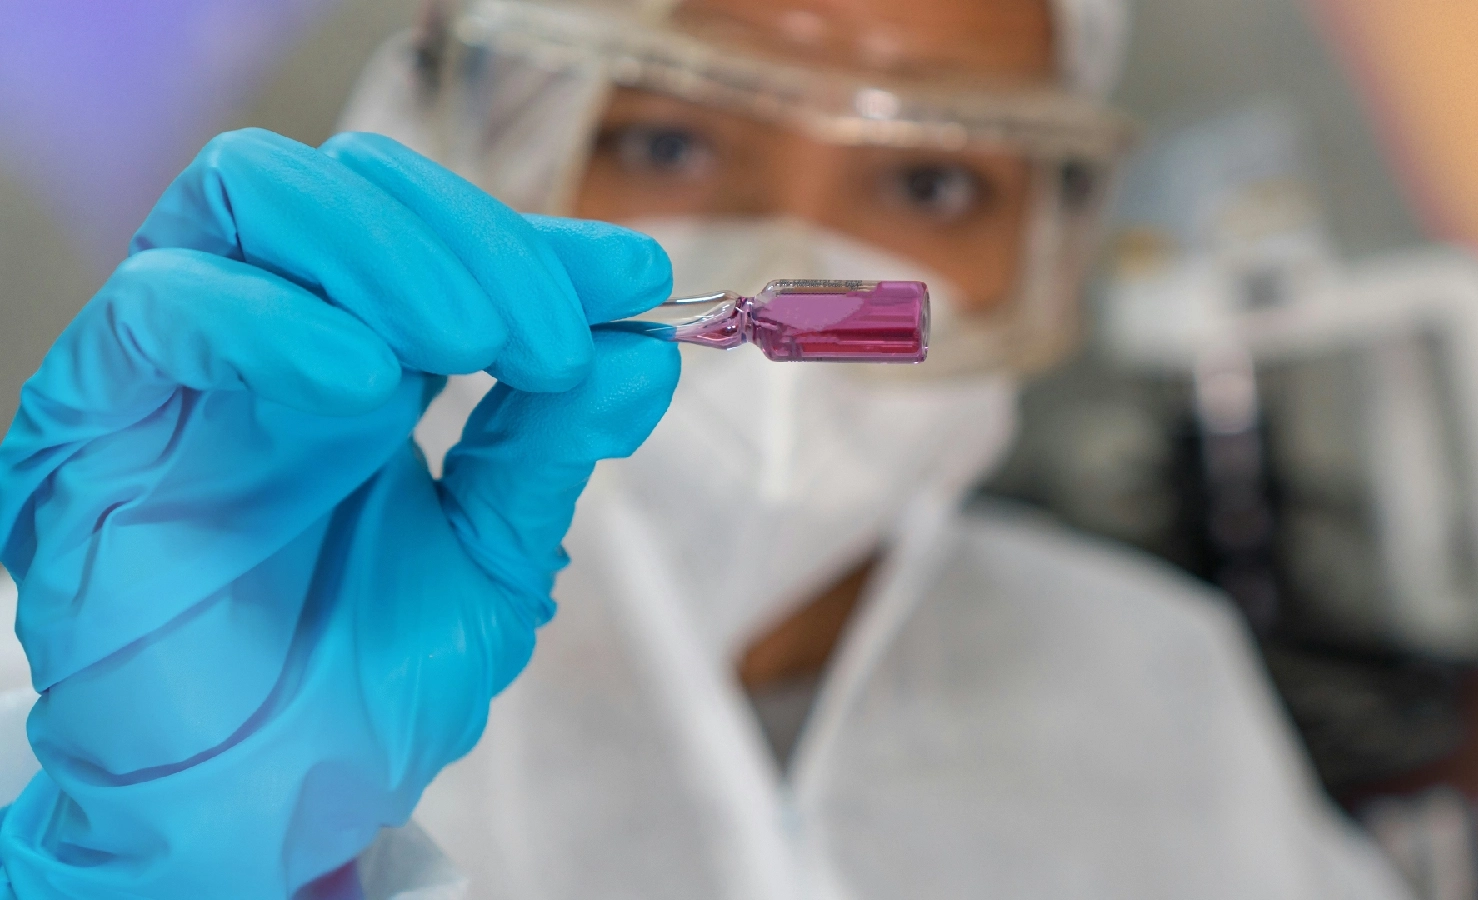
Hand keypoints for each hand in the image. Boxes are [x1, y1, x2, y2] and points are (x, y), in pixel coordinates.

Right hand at [0, 129, 678, 897]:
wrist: (262, 811)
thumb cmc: (362, 693)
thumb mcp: (491, 559)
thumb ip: (551, 445)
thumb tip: (640, 346)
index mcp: (362, 361)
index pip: (440, 238)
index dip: (539, 243)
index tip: (636, 271)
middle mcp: (269, 339)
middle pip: (351, 186)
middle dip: (474, 241)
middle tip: (551, 337)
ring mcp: (182, 368)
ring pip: (248, 196)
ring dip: (386, 251)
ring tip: (477, 345)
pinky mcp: (93, 418)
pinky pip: (160, 306)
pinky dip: (273, 320)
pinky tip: (368, 388)